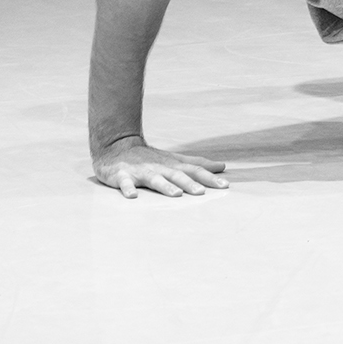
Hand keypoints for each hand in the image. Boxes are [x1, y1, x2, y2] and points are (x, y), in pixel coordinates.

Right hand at [92, 136, 227, 198]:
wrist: (117, 146)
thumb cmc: (151, 158)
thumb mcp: (175, 160)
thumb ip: (197, 164)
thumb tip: (222, 166)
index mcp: (172, 165)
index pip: (194, 170)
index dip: (209, 177)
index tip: (225, 185)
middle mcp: (159, 167)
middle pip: (177, 175)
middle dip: (190, 183)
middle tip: (202, 192)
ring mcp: (141, 171)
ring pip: (155, 179)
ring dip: (165, 186)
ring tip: (176, 194)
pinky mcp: (122, 176)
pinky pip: (125, 183)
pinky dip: (128, 189)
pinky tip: (132, 196)